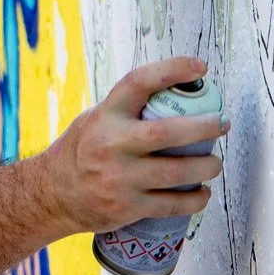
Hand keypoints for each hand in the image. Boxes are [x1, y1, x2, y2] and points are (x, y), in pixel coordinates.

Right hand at [32, 57, 228, 235]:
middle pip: (167, 132)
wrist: (52, 195)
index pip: (139, 82)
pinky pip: (171, 204)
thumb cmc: (80, 152)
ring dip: (206, 167)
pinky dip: (194, 199)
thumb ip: (127, 109)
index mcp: (106, 116)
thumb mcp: (95, 120)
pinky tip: (202, 193)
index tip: (200, 67)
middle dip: (204, 127)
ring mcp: (120, 179)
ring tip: (215, 163)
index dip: (172, 70)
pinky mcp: (127, 207)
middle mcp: (112, 145)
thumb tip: (174, 93)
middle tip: (222, 123)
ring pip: (176, 172)